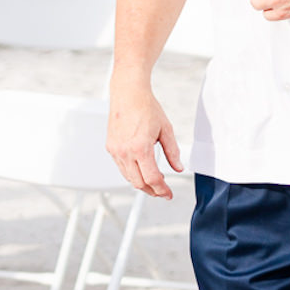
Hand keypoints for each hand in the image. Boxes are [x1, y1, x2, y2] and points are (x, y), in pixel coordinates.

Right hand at [106, 81, 183, 198]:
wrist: (128, 94)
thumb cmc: (147, 108)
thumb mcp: (167, 129)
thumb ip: (173, 151)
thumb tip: (179, 168)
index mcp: (140, 148)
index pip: (152, 178)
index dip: (162, 189)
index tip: (168, 194)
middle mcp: (125, 152)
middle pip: (138, 182)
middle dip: (152, 191)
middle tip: (163, 192)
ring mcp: (115, 151)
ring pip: (128, 177)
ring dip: (141, 184)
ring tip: (154, 185)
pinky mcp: (110, 148)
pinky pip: (121, 168)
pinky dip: (132, 174)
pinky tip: (141, 172)